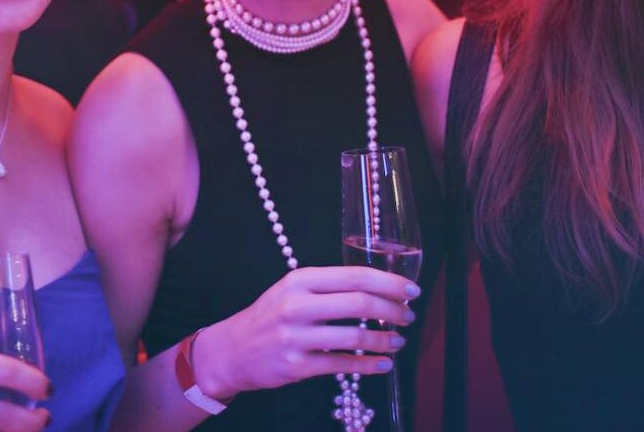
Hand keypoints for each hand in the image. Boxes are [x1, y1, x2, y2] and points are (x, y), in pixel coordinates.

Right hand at [193, 266, 417, 401]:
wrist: (232, 350)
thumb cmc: (269, 317)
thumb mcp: (292, 291)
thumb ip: (329, 288)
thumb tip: (379, 291)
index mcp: (300, 280)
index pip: (355, 276)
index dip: (390, 283)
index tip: (411, 290)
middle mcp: (297, 305)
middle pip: (359, 303)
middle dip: (393, 310)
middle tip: (409, 316)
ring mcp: (295, 337)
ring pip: (354, 337)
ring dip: (385, 340)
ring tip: (398, 341)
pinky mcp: (296, 365)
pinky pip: (342, 365)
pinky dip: (368, 365)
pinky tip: (383, 365)